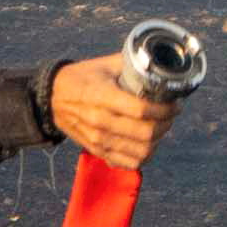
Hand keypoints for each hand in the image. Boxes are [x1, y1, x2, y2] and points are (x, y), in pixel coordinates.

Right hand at [47, 55, 181, 167]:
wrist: (52, 98)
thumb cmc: (81, 78)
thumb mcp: (104, 65)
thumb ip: (131, 64)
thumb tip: (158, 64)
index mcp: (103, 96)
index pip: (142, 110)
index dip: (165, 109)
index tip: (175, 105)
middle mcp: (100, 121)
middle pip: (146, 133)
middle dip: (166, 124)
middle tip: (170, 116)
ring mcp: (98, 139)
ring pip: (141, 151)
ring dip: (157, 141)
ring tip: (160, 129)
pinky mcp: (96, 150)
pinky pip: (127, 163)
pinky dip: (142, 156)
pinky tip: (145, 144)